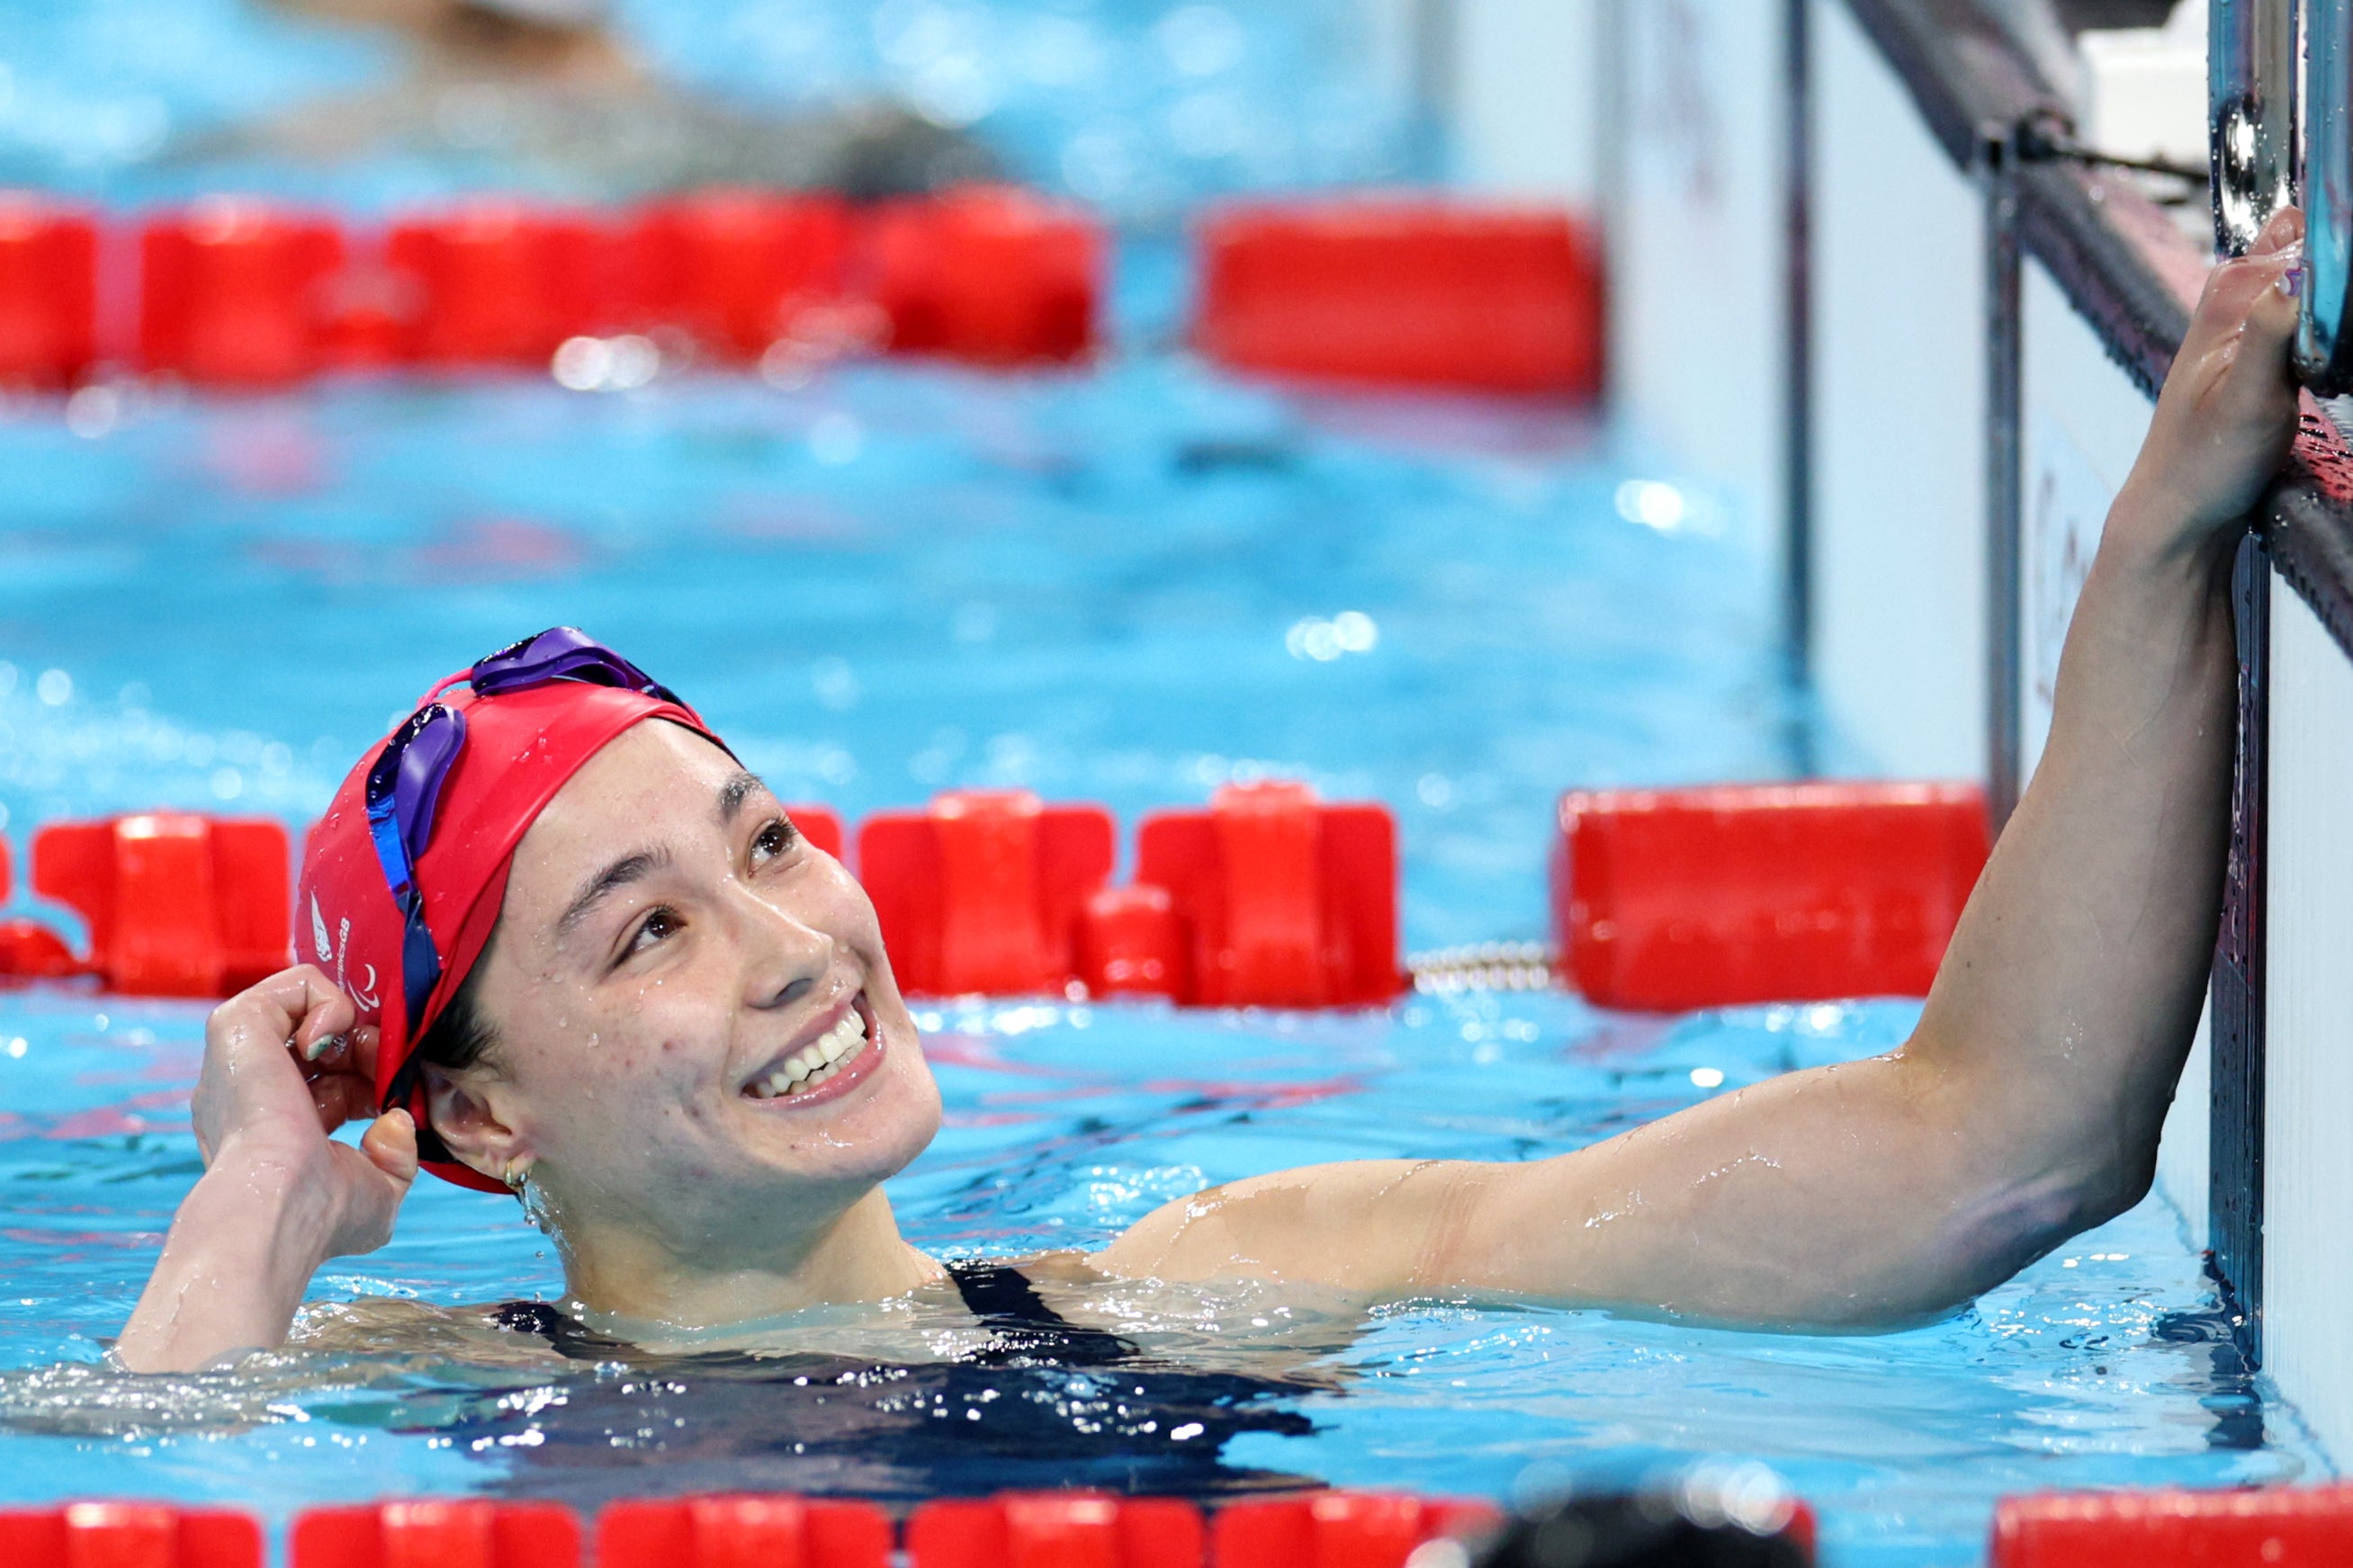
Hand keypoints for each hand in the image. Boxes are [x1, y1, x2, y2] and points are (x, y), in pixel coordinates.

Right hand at [190, 965, 417, 1260]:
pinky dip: (327, 1001)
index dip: (371, 1080)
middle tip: (384, 1072)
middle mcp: (250, 1090)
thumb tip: (398, 1121)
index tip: (392, 1103)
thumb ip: (396, 1156)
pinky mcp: (235, 1029)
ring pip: (305, 1007)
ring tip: (353, 1055)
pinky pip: (292, 983)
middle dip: (366, 1050)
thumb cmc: (319, 1217)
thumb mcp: (376, 1192)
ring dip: (348, 1023)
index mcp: (273, 1128)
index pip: (332, 1081)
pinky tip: (326, 1043)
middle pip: (323, 1043)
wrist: (277, 1210)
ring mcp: (240, 1059)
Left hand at [2116, 207, 2303, 559]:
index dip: (2337, 253)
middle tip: (2329, 348)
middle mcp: (2236, 294)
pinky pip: (2311, 317)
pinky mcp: (2263, 349)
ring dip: (2335, 313)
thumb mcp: (2247, 396)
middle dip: (2337, 282)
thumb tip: (2299, 274)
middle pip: (2317, 248)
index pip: (2307, 227)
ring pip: (2317, 284)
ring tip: (2324, 365)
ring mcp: (2250, 320)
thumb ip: (2271, 329)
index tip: (2337, 307)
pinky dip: (2330, 334)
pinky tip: (2325, 371)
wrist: (2182, 509)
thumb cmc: (2205, 461)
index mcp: (2229, 291)